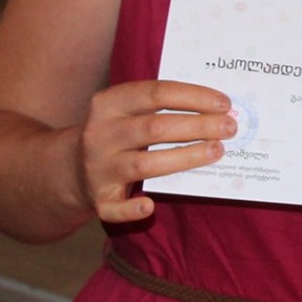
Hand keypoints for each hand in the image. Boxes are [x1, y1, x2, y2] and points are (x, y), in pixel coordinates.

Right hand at [73, 80, 235, 225]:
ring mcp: (97, 167)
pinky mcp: (98, 198)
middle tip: (230, 128)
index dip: (194, 97)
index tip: (225, 103)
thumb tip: (217, 109)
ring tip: (217, 151)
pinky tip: (151, 206)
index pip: (156, 93)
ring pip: (144, 164)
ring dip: (185, 158)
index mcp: (108, 104)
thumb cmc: (118, 134)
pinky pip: (114, 208)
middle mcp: (100, 134)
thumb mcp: (128, 111)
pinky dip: (132, 209)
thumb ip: (162, 106)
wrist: (72, 167)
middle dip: (198, 126)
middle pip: (154, 128)